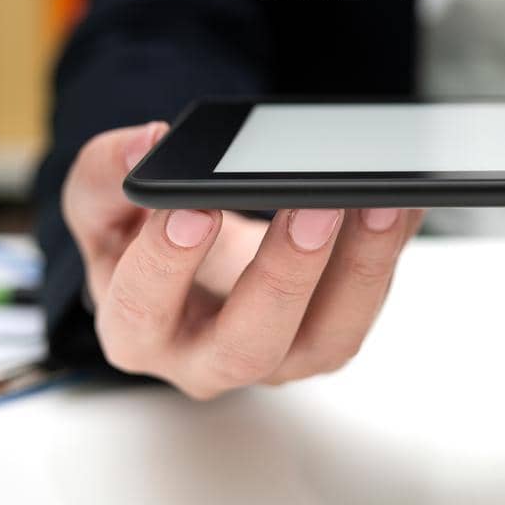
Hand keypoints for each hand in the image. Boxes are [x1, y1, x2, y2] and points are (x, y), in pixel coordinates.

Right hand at [61, 122, 422, 398]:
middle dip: (285, 275)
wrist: (193, 255)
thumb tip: (146, 146)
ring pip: (324, 341)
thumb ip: (105, 172)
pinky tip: (401, 204)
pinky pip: (363, 309)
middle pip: (247, 344)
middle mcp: (205, 359)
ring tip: (380, 203)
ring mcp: (274, 357)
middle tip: (316, 208)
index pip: (142, 310)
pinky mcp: (322, 338)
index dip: (166, 264)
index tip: (194, 209)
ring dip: (359, 272)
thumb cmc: (143, 235)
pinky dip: (387, 255)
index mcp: (137, 329)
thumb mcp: (102, 201)